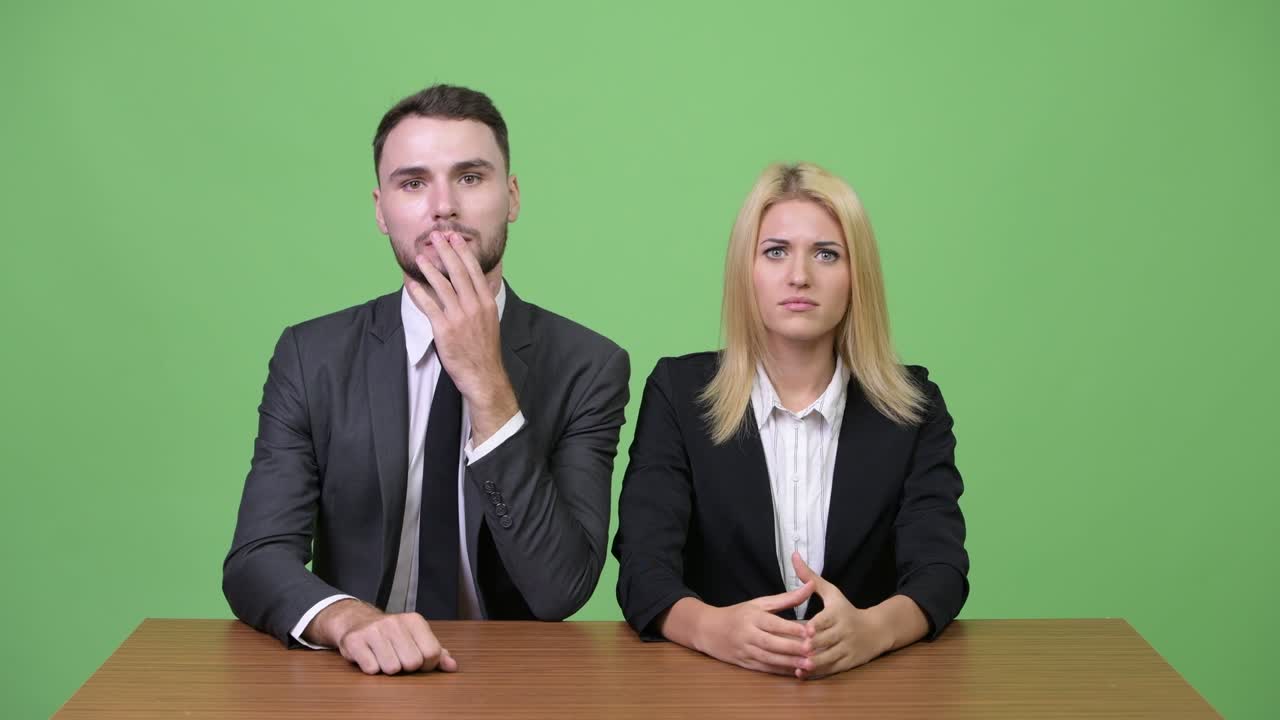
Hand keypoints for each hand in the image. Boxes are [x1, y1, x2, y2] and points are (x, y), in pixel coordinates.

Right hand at [307, 599, 457, 674]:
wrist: (358, 622)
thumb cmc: (392, 634)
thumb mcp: (416, 638)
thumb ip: (437, 653)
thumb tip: (452, 667)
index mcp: (414, 620)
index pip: (432, 653)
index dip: (426, 664)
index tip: (417, 659)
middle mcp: (394, 622)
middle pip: (412, 663)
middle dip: (406, 667)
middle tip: (398, 658)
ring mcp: (374, 630)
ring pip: (392, 668)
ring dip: (388, 669)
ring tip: (383, 657)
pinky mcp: (355, 641)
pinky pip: (371, 669)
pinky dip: (372, 669)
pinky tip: (370, 657)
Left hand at [406, 232, 518, 444]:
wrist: (484, 374)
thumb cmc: (485, 349)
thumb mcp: (490, 320)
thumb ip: (481, 300)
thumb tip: (475, 284)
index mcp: (486, 302)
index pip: (474, 270)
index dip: (463, 252)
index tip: (455, 238)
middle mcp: (474, 306)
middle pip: (458, 272)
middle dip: (446, 251)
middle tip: (436, 236)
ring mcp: (459, 317)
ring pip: (442, 286)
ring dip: (430, 268)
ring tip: (420, 256)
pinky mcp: (445, 329)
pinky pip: (429, 306)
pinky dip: (420, 292)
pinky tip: (412, 283)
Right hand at [685, 582, 816, 675]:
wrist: (708, 629)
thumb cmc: (738, 614)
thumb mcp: (759, 603)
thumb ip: (786, 598)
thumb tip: (810, 586)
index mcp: (751, 616)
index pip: (772, 623)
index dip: (790, 628)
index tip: (809, 630)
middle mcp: (747, 634)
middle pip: (770, 643)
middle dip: (791, 647)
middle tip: (811, 650)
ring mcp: (744, 651)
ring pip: (768, 658)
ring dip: (788, 662)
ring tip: (808, 665)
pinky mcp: (744, 664)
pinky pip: (763, 669)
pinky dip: (779, 671)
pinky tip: (795, 672)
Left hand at [792, 552, 892, 679]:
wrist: (876, 630)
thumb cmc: (847, 609)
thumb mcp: (832, 592)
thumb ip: (810, 577)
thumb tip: (793, 555)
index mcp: (839, 613)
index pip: (828, 620)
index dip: (817, 626)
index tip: (806, 629)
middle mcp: (844, 632)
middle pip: (828, 640)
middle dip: (813, 645)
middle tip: (797, 649)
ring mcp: (847, 649)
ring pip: (830, 657)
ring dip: (815, 662)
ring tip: (798, 665)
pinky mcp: (848, 663)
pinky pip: (832, 669)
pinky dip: (818, 672)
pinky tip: (802, 673)